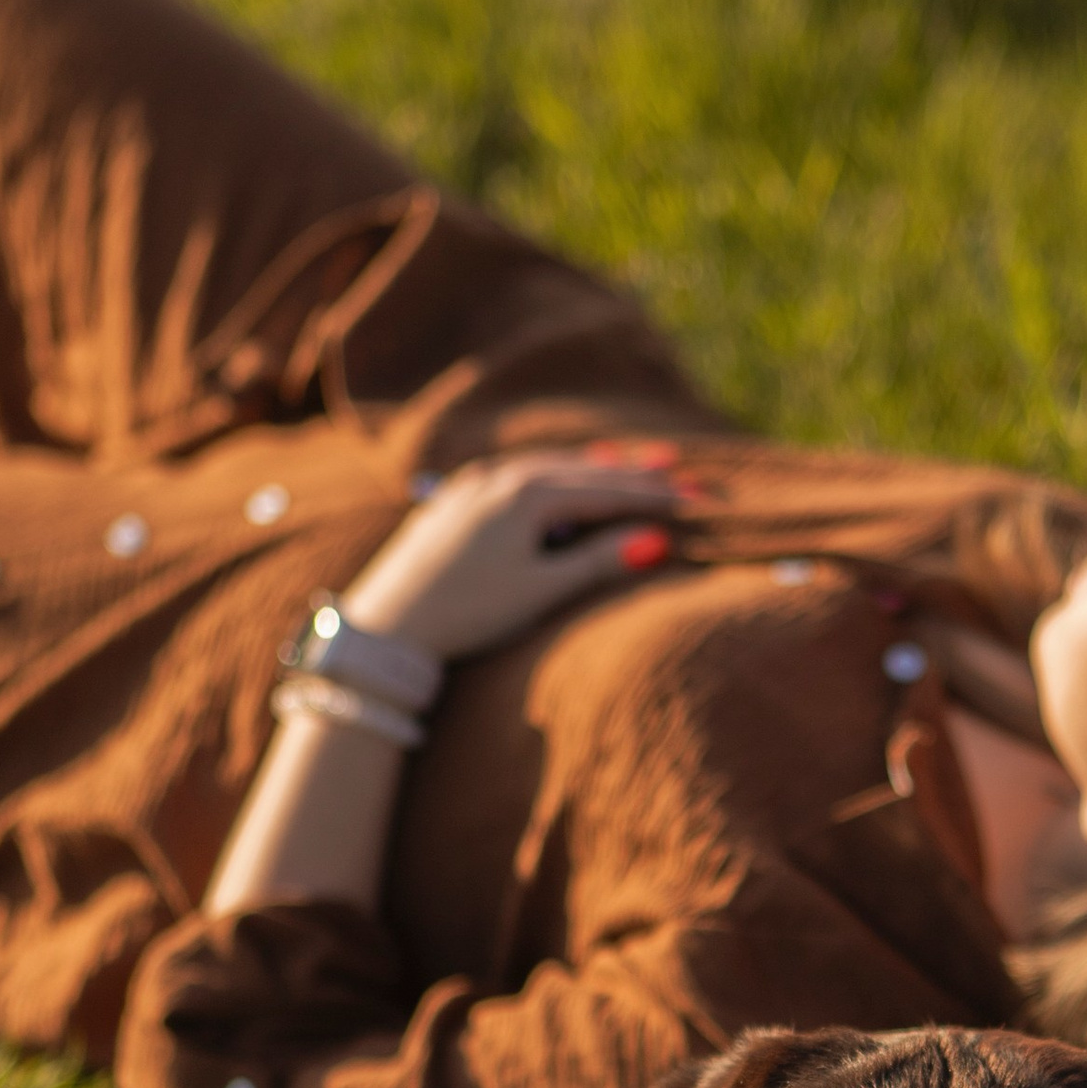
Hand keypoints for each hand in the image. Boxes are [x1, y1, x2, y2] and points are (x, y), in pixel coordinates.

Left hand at [338, 452, 683, 657]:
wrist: (391, 623)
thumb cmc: (470, 612)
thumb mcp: (541, 590)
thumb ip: (597, 562)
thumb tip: (655, 541)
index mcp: (528, 494)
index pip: (607, 490)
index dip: (654, 497)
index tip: (696, 499)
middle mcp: (500, 476)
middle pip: (580, 470)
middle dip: (630, 471)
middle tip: (676, 467)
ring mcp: (473, 483)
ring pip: (547, 467)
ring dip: (591, 468)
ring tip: (628, 464)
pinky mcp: (454, 499)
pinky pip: (517, 476)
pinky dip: (551, 476)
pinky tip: (559, 478)